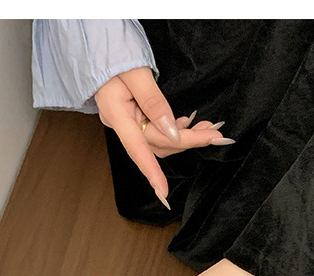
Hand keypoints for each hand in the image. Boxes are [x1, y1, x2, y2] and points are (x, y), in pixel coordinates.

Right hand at [94, 67, 233, 208]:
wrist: (98, 45)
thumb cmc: (113, 54)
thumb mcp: (135, 73)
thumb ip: (154, 101)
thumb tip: (171, 130)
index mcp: (116, 114)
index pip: (138, 149)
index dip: (152, 172)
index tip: (163, 192)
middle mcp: (120, 124)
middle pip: (157, 143)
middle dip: (188, 141)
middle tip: (215, 135)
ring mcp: (127, 123)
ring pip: (160, 141)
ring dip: (185, 137)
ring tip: (208, 129)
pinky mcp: (134, 118)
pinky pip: (156, 132)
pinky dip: (176, 130)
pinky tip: (189, 124)